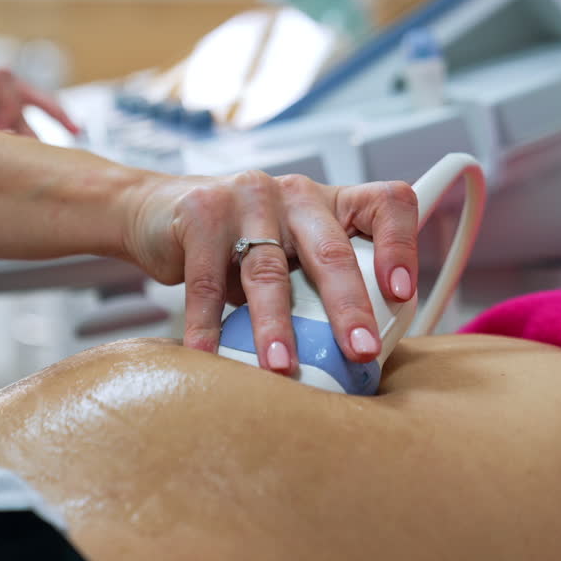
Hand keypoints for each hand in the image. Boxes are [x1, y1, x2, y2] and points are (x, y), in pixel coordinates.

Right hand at [123, 170, 418, 373]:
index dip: (401, 245)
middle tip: (359, 352)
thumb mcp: (290, 253)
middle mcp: (296, 192)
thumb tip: (356, 360)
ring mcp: (248, 198)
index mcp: (332, 201)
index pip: (387, 204)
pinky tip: (209, 354)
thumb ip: (319, 287)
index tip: (401, 292)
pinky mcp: (201, 214)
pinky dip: (209, 324)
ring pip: (268, 271)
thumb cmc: (240, 244)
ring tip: (282, 368)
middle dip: (348, 306)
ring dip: (275, 326)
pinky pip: (208, 281)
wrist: (158, 210)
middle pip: (331, 250)